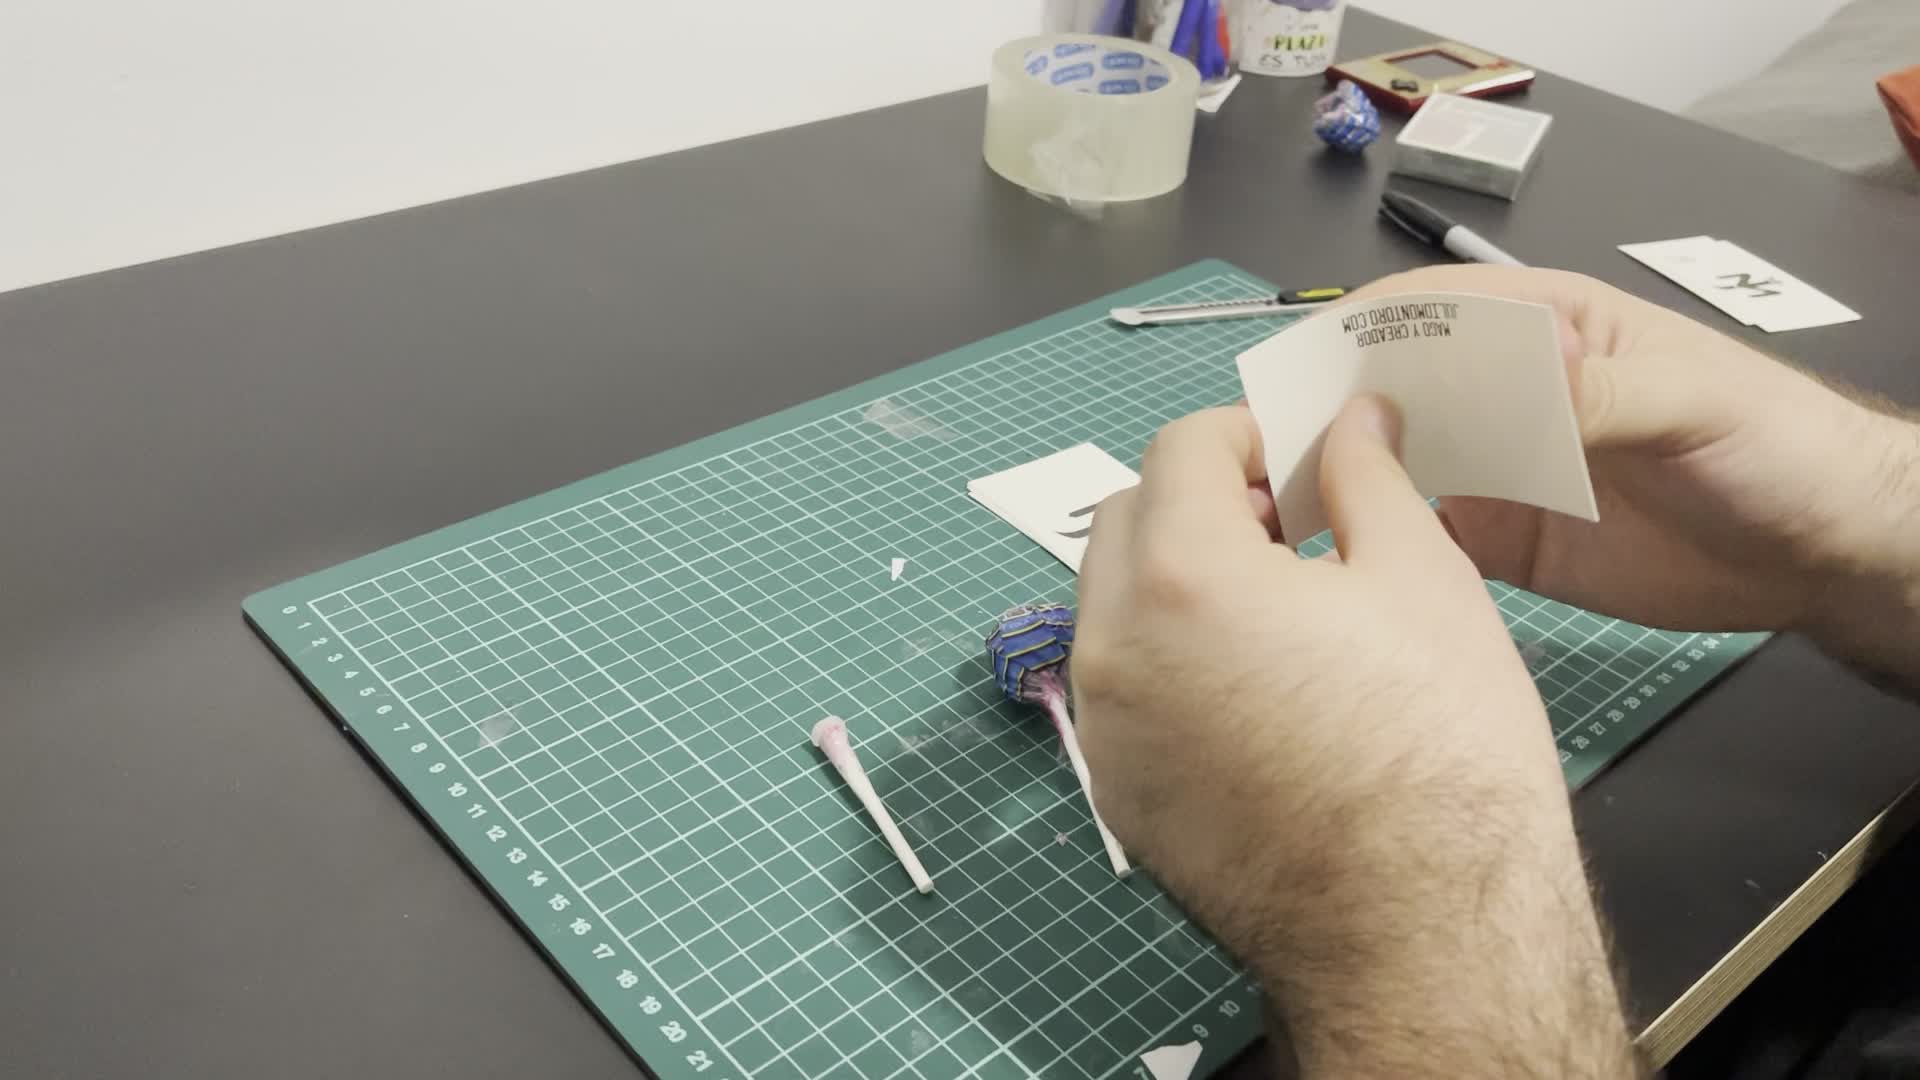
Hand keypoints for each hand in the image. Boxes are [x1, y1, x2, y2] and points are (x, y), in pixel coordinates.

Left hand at [1073, 402, 1634, 1075]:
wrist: (1421, 932)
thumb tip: (1352, 419)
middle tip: (1291, 523)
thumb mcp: (1422, 580)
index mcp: (1180, 576)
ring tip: (1279, 607)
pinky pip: (1122, 689)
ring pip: (1113, 607)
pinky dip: (1168, 658)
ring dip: (1176, 578)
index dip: (1245, 432)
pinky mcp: (1116, 795)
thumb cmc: (1440, 749)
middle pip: (1126, 522)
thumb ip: (1366, 479)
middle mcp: (1111, 646)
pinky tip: (1254, 688)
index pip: (1178, 450)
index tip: (1301, 455)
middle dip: (1198, 500)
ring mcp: (1104, 729)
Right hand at [1340, 266, 1919, 657]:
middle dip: (1335, 406)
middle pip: (1398, 387)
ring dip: (1343, 474)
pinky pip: (1425, 537)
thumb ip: (1603, 393)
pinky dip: (1380, 543)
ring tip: (1284, 505)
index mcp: (1548, 331)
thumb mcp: (1694, 401)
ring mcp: (1501, 468)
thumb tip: (1520, 384)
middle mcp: (1508, 395)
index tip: (1307, 361)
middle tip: (1274, 447)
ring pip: (1397, 460)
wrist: (1818, 549)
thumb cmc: (1772, 443)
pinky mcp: (1505, 540)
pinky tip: (1340, 559)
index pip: (1438, 310)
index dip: (1369, 327)